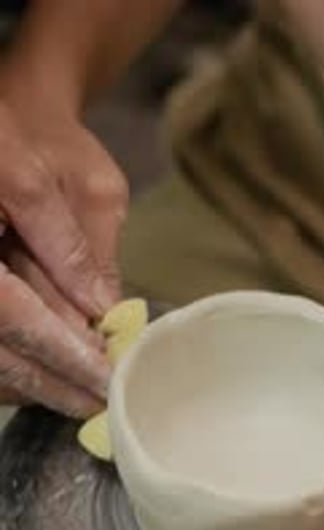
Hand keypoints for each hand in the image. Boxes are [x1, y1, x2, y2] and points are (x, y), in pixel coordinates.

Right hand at [0, 70, 127, 415]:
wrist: (9, 120)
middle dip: (50, 380)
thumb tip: (102, 312)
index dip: (60, 351)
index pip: (12, 312)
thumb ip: (82, 248)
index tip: (104, 378)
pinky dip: (14, 370)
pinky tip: (51, 380)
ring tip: (80, 399)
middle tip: (98, 404)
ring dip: (32, 383)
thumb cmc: (46, 142)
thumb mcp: (79, 182)